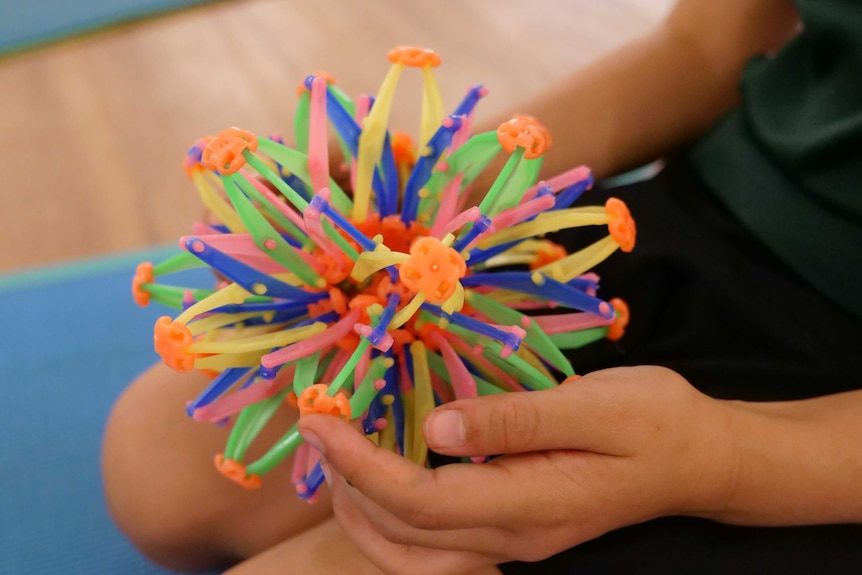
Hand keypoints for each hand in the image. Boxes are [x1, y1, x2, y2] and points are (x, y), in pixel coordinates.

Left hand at [297, 366, 738, 574]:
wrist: (698, 459)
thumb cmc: (655, 422)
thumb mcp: (596, 407)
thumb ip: (516, 419)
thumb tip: (435, 426)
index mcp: (528, 504)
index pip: (419, 500)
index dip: (360, 463)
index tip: (320, 419)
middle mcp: (511, 536)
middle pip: (403, 534)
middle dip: (346, 484)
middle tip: (316, 427)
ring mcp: (512, 539)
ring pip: (411, 553)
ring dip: (361, 509)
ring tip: (334, 454)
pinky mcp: (512, 527)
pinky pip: (433, 542)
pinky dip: (390, 515)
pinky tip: (380, 474)